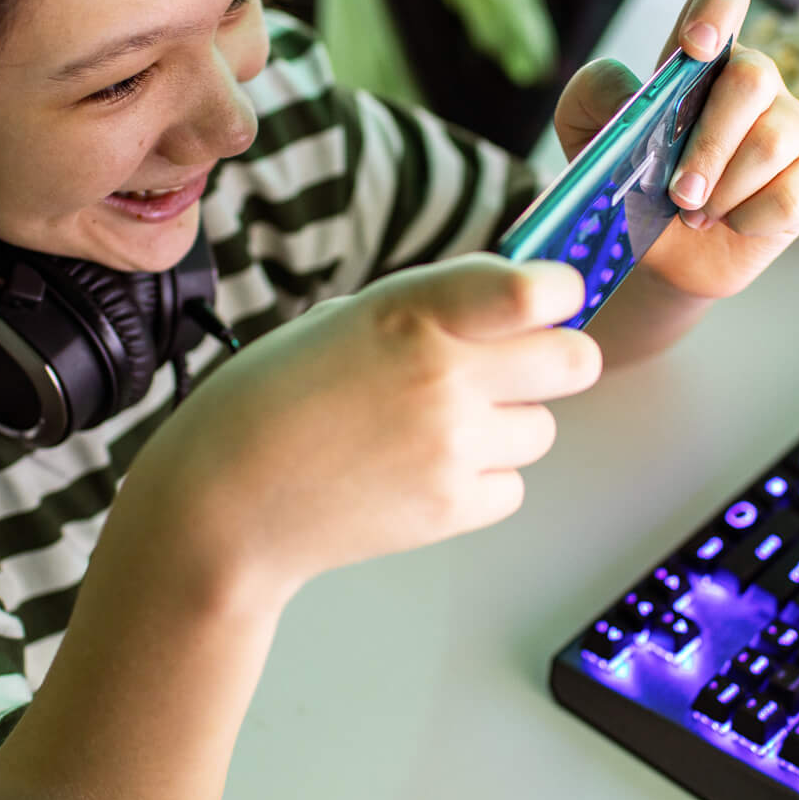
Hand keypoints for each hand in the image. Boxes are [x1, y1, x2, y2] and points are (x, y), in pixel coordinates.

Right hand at [120, 255, 601, 600]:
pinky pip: (513, 486)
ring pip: (543, 429)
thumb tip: (515, 302)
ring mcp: (452, 447)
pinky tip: (423, 472)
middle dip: (557, 359)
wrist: (223, 503)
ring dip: (508, 426)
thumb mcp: (346, 319)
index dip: (558, 291)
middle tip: (520, 366)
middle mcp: (443, 377)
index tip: (551, 295)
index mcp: (412, 312)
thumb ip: (431, 308)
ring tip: (437, 429)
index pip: (536, 291)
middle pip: (575, 362)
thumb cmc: (271, 401)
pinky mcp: (452, 509)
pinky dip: (481, 482)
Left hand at [552, 0, 798, 301]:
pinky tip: (730, 222)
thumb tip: (633, 87)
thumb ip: (595, 93)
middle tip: (677, 192)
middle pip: (751, 78)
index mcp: (702, 59)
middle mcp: (754, 83)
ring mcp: (791, 128)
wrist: (657, 255)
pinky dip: (749, 218)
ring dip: (723, 188)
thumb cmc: (629, 183)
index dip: (718, 6)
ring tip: (694, 211)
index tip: (694, 49)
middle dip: (708, 143)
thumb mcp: (585, 134)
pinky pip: (791, 194)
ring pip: (772, 141)